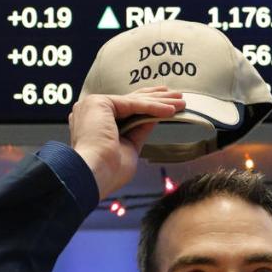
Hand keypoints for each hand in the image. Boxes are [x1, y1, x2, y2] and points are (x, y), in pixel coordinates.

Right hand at [69, 86, 184, 198]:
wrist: (95, 174)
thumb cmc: (108, 170)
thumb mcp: (129, 146)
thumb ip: (138, 131)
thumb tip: (153, 119)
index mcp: (94, 121)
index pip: (124, 108)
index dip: (146, 104)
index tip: (165, 104)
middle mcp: (90, 110)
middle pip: (130, 101)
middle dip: (157, 98)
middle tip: (177, 96)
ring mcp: (93, 105)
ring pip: (133, 101)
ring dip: (160, 102)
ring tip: (180, 102)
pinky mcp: (100, 103)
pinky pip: (133, 104)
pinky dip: (153, 107)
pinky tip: (170, 111)